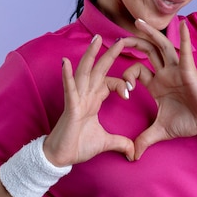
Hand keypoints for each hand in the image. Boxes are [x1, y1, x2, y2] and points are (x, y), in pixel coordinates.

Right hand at [43, 35, 134, 165]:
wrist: (61, 158)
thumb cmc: (79, 146)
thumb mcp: (106, 143)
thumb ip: (121, 143)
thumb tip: (134, 152)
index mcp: (93, 100)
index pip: (110, 83)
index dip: (121, 84)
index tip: (129, 94)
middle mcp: (85, 95)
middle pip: (99, 70)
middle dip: (109, 54)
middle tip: (121, 38)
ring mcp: (77, 99)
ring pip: (84, 72)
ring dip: (90, 56)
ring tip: (96, 40)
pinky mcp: (70, 107)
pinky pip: (69, 89)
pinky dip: (67, 75)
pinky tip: (65, 62)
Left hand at [123, 19, 196, 159]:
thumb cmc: (188, 121)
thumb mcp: (161, 131)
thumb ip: (145, 140)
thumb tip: (132, 156)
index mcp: (156, 83)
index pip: (136, 70)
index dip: (126, 75)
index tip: (123, 89)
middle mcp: (165, 72)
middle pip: (146, 52)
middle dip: (133, 43)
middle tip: (118, 38)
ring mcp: (176, 69)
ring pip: (161, 46)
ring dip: (151, 33)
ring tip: (139, 22)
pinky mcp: (189, 71)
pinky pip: (185, 52)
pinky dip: (184, 39)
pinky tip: (182, 25)